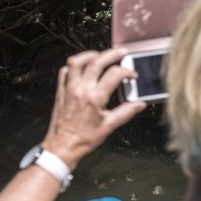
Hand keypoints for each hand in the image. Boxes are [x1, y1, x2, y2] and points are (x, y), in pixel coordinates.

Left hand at [42, 48, 146, 169]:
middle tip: (121, 53)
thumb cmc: (83, 139)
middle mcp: (80, 90)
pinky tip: (81, 69)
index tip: (132, 76)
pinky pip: (64, 72)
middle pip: (96, 61)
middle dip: (112, 54)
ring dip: (89, 55)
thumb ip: (126, 112)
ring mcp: (68, 89)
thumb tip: (139, 104)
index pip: (114, 74)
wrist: (62, 146)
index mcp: (94, 98)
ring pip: (76, 62)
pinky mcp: (60, 92)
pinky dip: (72, 66)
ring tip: (99, 56)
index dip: (127, 72)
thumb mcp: (108, 126)